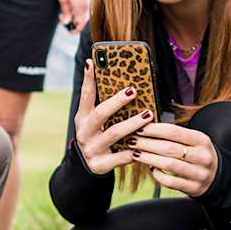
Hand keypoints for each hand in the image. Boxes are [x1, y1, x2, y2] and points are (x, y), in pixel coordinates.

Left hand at [58, 0, 88, 33]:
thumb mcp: (63, 0)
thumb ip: (65, 12)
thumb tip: (65, 22)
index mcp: (79, 9)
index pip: (80, 26)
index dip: (74, 31)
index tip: (68, 32)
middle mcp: (84, 9)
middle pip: (79, 24)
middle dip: (69, 24)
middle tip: (62, 17)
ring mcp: (84, 7)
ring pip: (78, 19)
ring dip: (70, 19)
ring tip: (62, 13)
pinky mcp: (83, 5)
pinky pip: (79, 14)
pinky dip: (73, 14)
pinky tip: (67, 9)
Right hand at [73, 59, 152, 174]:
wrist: (88, 166)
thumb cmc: (97, 135)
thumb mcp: (94, 119)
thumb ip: (100, 101)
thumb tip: (103, 70)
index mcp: (82, 117)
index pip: (85, 95)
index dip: (88, 79)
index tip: (93, 63)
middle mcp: (83, 132)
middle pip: (100, 114)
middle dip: (117, 102)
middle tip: (133, 91)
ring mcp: (91, 149)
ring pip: (113, 134)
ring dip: (132, 124)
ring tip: (148, 115)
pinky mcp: (100, 165)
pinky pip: (120, 157)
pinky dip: (133, 151)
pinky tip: (145, 145)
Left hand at [128, 122, 217, 196]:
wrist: (219, 177)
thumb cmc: (198, 154)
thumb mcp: (194, 141)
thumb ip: (176, 135)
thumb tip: (147, 126)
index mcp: (201, 140)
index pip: (174, 132)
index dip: (154, 129)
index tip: (139, 127)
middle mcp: (202, 156)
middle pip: (169, 148)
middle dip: (147, 144)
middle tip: (132, 140)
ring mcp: (199, 173)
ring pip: (169, 165)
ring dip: (149, 158)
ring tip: (136, 153)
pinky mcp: (193, 188)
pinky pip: (170, 182)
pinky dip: (158, 175)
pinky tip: (151, 169)